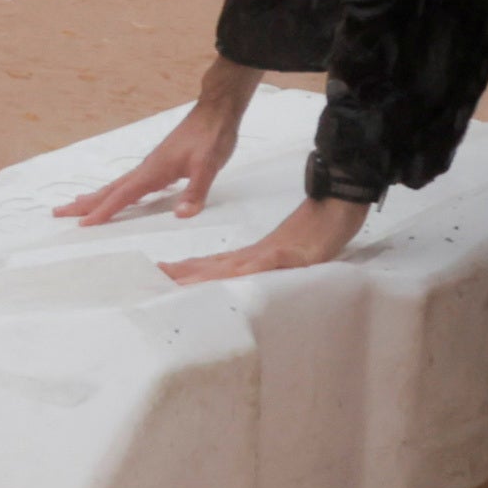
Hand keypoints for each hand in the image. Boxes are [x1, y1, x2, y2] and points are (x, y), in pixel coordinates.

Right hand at [63, 59, 263, 225]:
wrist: (215, 113)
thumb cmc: (211, 138)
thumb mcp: (208, 166)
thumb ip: (195, 192)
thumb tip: (181, 215)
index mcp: (153, 171)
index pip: (122, 196)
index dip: (103, 212)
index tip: (83, 225)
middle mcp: (146, 169)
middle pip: (109, 190)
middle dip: (84, 203)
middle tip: (58, 212)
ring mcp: (150, 166)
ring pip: (116, 185)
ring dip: (95, 197)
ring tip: (76, 204)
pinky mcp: (158, 165)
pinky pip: (129, 182)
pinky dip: (115, 191)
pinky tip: (117, 194)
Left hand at [160, 192, 367, 287]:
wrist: (337, 205)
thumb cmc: (313, 232)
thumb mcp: (282, 255)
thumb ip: (259, 265)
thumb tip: (237, 277)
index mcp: (248, 256)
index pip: (209, 265)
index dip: (183, 272)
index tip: (157, 276)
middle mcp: (252, 255)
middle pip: (211, 267)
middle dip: (181, 275)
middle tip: (151, 280)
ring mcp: (270, 254)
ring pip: (230, 267)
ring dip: (203, 275)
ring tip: (177, 281)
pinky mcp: (290, 255)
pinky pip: (266, 263)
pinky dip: (248, 269)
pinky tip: (233, 275)